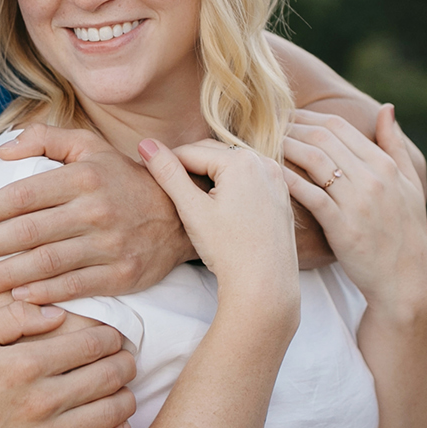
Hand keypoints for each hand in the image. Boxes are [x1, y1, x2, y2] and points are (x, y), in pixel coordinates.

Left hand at [0, 126, 195, 301]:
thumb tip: (3, 152)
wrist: (179, 215)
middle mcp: (95, 210)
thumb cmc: (123, 178)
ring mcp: (109, 246)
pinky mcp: (120, 275)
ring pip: (47, 263)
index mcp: (84, 176)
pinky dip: (42, 293)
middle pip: (30, 231)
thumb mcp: (90, 146)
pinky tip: (19, 295)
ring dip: (9, 273)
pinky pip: (73, 287)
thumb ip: (46, 139)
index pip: (25, 193)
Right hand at [0, 296, 138, 427]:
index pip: (92, 344)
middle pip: (110, 375)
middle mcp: (40, 401)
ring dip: (125, 397)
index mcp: (24, 364)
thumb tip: (58, 314)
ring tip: (122, 391)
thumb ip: (13, 317)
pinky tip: (115, 425)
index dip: (112, 338)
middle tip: (126, 361)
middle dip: (126, 363)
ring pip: (112, 412)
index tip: (114, 338)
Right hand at [140, 138, 300, 319]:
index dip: (166, 162)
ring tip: (190, 195)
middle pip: (213, 154)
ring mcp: (276, 178)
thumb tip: (145, 143)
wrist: (265, 284)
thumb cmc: (228, 250)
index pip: (191, 151)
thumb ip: (168, 173)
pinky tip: (219, 206)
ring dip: (210, 174)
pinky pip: (250, 179)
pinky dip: (232, 184)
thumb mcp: (192, 209)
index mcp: (240, 161)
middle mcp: (263, 163)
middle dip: (189, 165)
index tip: (147, 174)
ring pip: (232, 166)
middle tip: (166, 184)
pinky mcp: (281, 195)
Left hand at [279, 106, 426, 315]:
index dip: (306, 117)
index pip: (338, 127)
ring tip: (260, 144)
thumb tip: (386, 109)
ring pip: (314, 161)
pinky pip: (311, 195)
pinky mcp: (344, 227)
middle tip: (264, 125)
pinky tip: (269, 174)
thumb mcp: (410, 185)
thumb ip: (396, 145)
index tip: (285, 117)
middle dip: (289, 127)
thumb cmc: (406, 232)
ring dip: (284, 147)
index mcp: (385, 165)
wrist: (407, 280)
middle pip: (322, 138)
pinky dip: (289, 180)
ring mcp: (359, 202)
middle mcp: (373, 178)